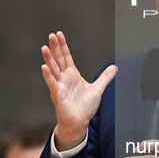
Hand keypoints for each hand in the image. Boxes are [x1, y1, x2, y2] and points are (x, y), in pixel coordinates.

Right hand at [41, 31, 115, 150]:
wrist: (79, 123)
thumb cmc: (85, 108)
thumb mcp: (98, 89)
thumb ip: (105, 78)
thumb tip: (114, 67)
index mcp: (72, 75)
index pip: (67, 57)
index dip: (63, 46)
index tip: (59, 34)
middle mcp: (64, 78)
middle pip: (59, 60)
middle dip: (55, 48)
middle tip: (51, 35)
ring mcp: (59, 86)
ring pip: (53, 69)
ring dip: (49, 59)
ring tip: (44, 48)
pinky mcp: (57, 95)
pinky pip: (52, 84)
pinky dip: (48, 76)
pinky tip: (44, 67)